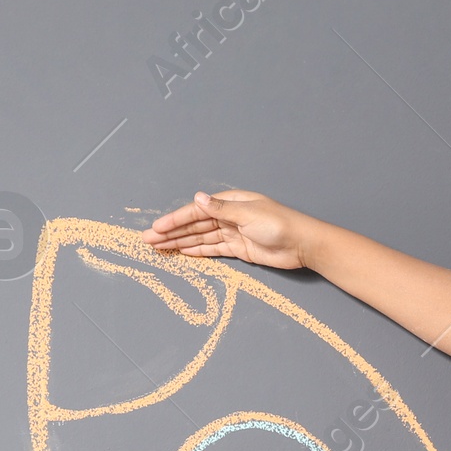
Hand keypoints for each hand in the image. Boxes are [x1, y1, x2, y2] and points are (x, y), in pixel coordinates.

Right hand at [142, 189, 312, 269]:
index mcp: (230, 202)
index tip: (157, 228)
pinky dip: (197, 250)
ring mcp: (233, 233)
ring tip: (159, 248)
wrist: (303, 244)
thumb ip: (221, 209)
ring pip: (201, 238)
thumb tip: (198, 198)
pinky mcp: (239, 248)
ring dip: (180, 242)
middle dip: (171, 232)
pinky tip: (182, 252)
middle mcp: (229, 216)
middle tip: (148, 240)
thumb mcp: (249, 214)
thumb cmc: (280, 224)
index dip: (175, 220)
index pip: (196, 211)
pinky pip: (213, 249)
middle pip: (194, 225)